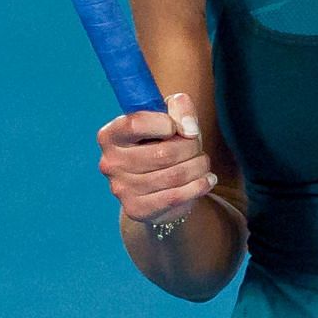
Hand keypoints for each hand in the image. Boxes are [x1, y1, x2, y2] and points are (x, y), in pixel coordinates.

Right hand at [96, 92, 217, 226]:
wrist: (154, 188)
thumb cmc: (160, 145)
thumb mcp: (168, 118)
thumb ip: (178, 107)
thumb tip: (189, 128)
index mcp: (110, 135)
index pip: (135, 123)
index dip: (164, 123)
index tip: (177, 127)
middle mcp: (110, 162)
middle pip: (163, 152)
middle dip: (191, 147)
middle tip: (197, 147)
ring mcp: (121, 189)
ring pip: (174, 175)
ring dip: (199, 166)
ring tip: (203, 163)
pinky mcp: (136, 209)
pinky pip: (176, 196)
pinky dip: (198, 186)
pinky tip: (207, 180)